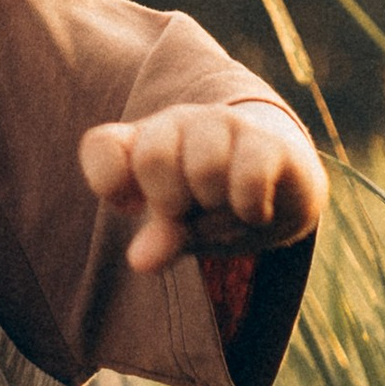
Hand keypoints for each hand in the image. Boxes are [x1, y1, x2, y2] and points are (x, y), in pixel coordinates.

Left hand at [80, 101, 326, 277]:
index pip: (102, 146)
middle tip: (189, 212)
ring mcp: (224, 124)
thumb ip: (161, 239)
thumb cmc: (215, 205)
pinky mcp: (267, 140)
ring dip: (215, 208)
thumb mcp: (182, 226)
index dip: (109, 183)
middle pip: (154, 157)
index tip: (134, 207)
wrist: (282, 187)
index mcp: (143, 141)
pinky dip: (249, 209)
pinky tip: (255, 213)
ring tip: (225, 210)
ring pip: (206, 167)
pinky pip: (249, 177)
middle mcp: (178, 123)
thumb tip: (141, 263)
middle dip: (170, 202)